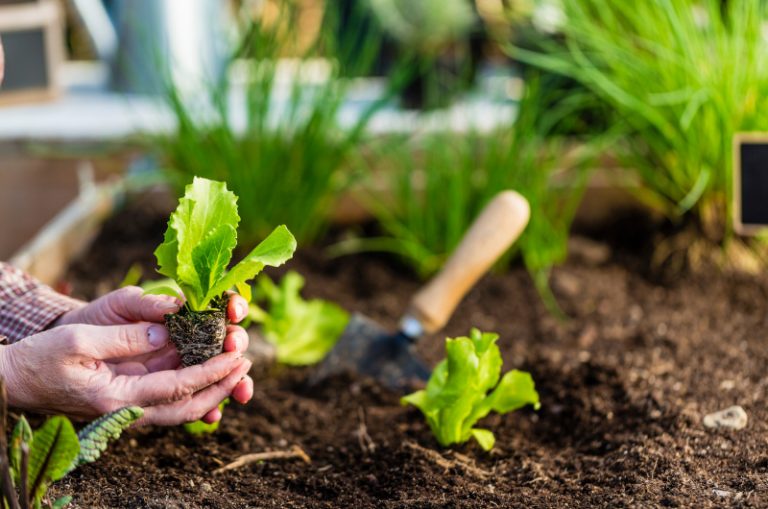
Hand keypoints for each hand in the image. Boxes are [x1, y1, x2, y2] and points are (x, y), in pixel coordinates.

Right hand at [52, 286, 253, 422]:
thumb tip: (165, 330)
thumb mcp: (79, 340)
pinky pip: (170, 393)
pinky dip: (193, 381)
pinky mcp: (130, 394)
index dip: (210, 374)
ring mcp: (131, 404)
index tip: (236, 358)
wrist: (18, 379)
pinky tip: (210, 362)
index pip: (177, 389)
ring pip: (182, 403)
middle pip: (188, 407)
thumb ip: (125, 338)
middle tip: (247, 362)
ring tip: (237, 362)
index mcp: (118, 398)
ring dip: (212, 385)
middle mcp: (129, 408)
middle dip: (222, 386)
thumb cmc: (43, 358)